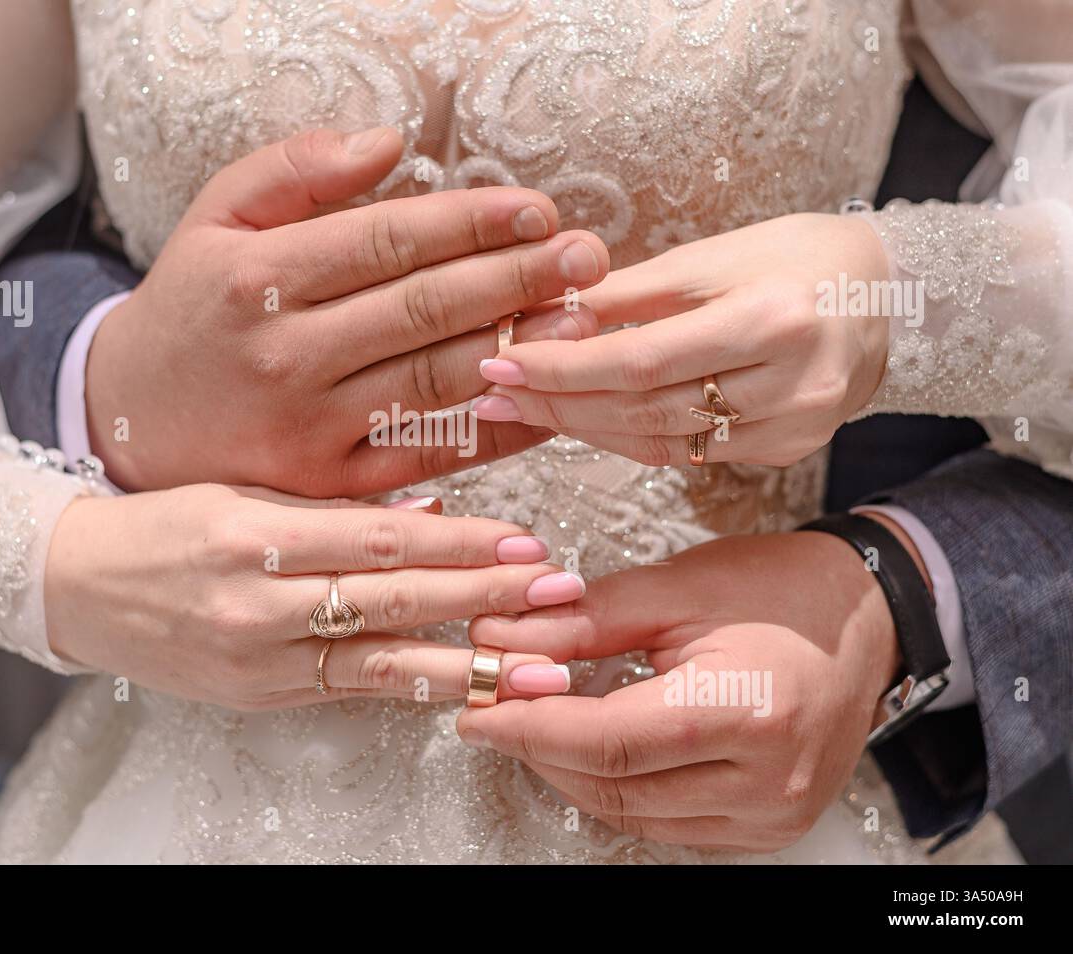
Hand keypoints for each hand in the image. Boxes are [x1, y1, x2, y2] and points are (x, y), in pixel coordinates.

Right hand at [44, 487, 582, 709]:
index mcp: (256, 531)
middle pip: (396, 598)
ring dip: (468, 663)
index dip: (463, 541)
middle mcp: (259, 601)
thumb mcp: (242, 489)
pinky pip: (350, 691)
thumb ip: (334, 506)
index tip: (525, 541)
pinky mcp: (257, 695)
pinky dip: (412, 691)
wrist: (73, 584)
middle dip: (486, 598)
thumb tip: (428, 511)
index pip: (383, 538)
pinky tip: (464, 691)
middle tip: (558, 597)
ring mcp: (258, 657)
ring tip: (535, 669)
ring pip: (382, 661)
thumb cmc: (160, 523)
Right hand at [86, 127, 608, 492]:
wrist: (125, 423)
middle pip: (422, 308)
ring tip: (580, 319)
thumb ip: (291, 171)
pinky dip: (492, 432)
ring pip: (432, 381)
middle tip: (587, 257)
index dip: (470, 222)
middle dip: (516, 278)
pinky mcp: (326, 485)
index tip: (536, 210)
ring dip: (516, 348)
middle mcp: (283, 353)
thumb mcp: (213, 222)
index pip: (386, 239)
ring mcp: (306, 427)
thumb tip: (389, 141)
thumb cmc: (189, 312)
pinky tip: (542, 401)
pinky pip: (426, 455)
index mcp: (255, 277)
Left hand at [456, 531, 899, 851]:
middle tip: (496, 707)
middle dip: (540, 746)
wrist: (866, 619)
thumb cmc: (784, 593)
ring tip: (538, 719)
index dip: (529, 725)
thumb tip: (503, 642)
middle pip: (613, 784)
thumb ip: (584, 621)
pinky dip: (617, 786)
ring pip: (631, 812)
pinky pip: (666, 824)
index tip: (478, 708)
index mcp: (748, 711)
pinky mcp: (766, 826)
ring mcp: (770, 813)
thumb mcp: (677, 587)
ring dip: (571, 770)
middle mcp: (766, 780)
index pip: (608, 739)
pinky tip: (594, 745)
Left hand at [472, 213, 886, 466]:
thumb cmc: (793, 257)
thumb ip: (626, 295)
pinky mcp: (789, 451)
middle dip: (558, 404)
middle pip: (646, 410)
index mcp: (773, 319)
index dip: (562, 370)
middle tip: (493, 395)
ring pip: (663, 443)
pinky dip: (630, 438)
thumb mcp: (710, 257)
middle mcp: (791, 383)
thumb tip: (543, 320)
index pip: (640, 360)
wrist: (888, 295)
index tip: (499, 364)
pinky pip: (690, 454)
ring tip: (524, 409)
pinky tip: (585, 421)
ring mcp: (794, 427)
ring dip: (584, 428)